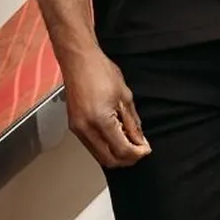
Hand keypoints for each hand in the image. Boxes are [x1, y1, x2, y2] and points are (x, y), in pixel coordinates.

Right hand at [60, 48, 151, 168]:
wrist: (79, 60)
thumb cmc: (99, 70)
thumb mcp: (125, 96)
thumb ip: (133, 122)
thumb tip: (139, 140)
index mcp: (101, 120)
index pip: (122, 150)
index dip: (137, 153)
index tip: (145, 149)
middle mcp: (86, 128)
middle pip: (109, 160)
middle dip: (127, 159)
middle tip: (139, 150)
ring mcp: (77, 128)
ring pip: (99, 156)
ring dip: (115, 154)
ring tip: (128, 142)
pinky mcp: (74, 125)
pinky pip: (91, 146)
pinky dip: (105, 147)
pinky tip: (114, 136)